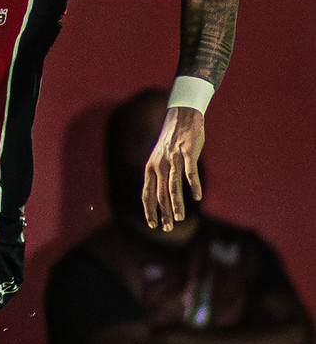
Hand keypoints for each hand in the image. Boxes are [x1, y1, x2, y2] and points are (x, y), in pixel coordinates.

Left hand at [142, 105, 204, 230]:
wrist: (182, 115)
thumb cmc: (172, 141)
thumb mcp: (160, 158)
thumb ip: (159, 175)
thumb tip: (161, 195)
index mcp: (151, 167)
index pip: (147, 193)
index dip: (149, 210)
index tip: (152, 225)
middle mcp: (159, 164)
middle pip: (159, 193)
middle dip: (162, 212)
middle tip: (167, 228)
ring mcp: (174, 158)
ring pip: (173, 186)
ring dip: (176, 203)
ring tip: (178, 218)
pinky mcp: (188, 151)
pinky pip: (190, 172)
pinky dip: (193, 185)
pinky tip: (197, 197)